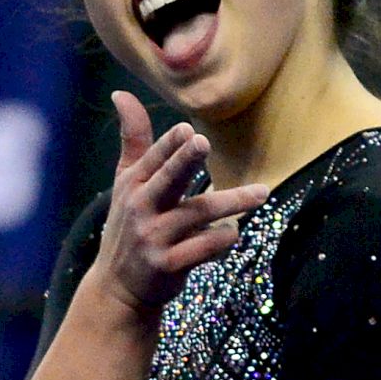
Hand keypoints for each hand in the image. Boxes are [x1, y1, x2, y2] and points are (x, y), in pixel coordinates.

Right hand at [90, 91, 268, 315]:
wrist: (118, 286)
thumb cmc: (129, 223)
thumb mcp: (125, 181)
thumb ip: (133, 139)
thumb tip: (121, 93)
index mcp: (133, 184)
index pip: (153, 159)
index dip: (170, 146)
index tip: (187, 130)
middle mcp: (141, 208)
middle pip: (168, 180)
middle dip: (184, 162)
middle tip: (202, 142)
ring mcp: (154, 238)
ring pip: (198, 214)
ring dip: (231, 202)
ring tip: (262, 193)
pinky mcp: (168, 265)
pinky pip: (203, 248)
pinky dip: (222, 239)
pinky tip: (234, 233)